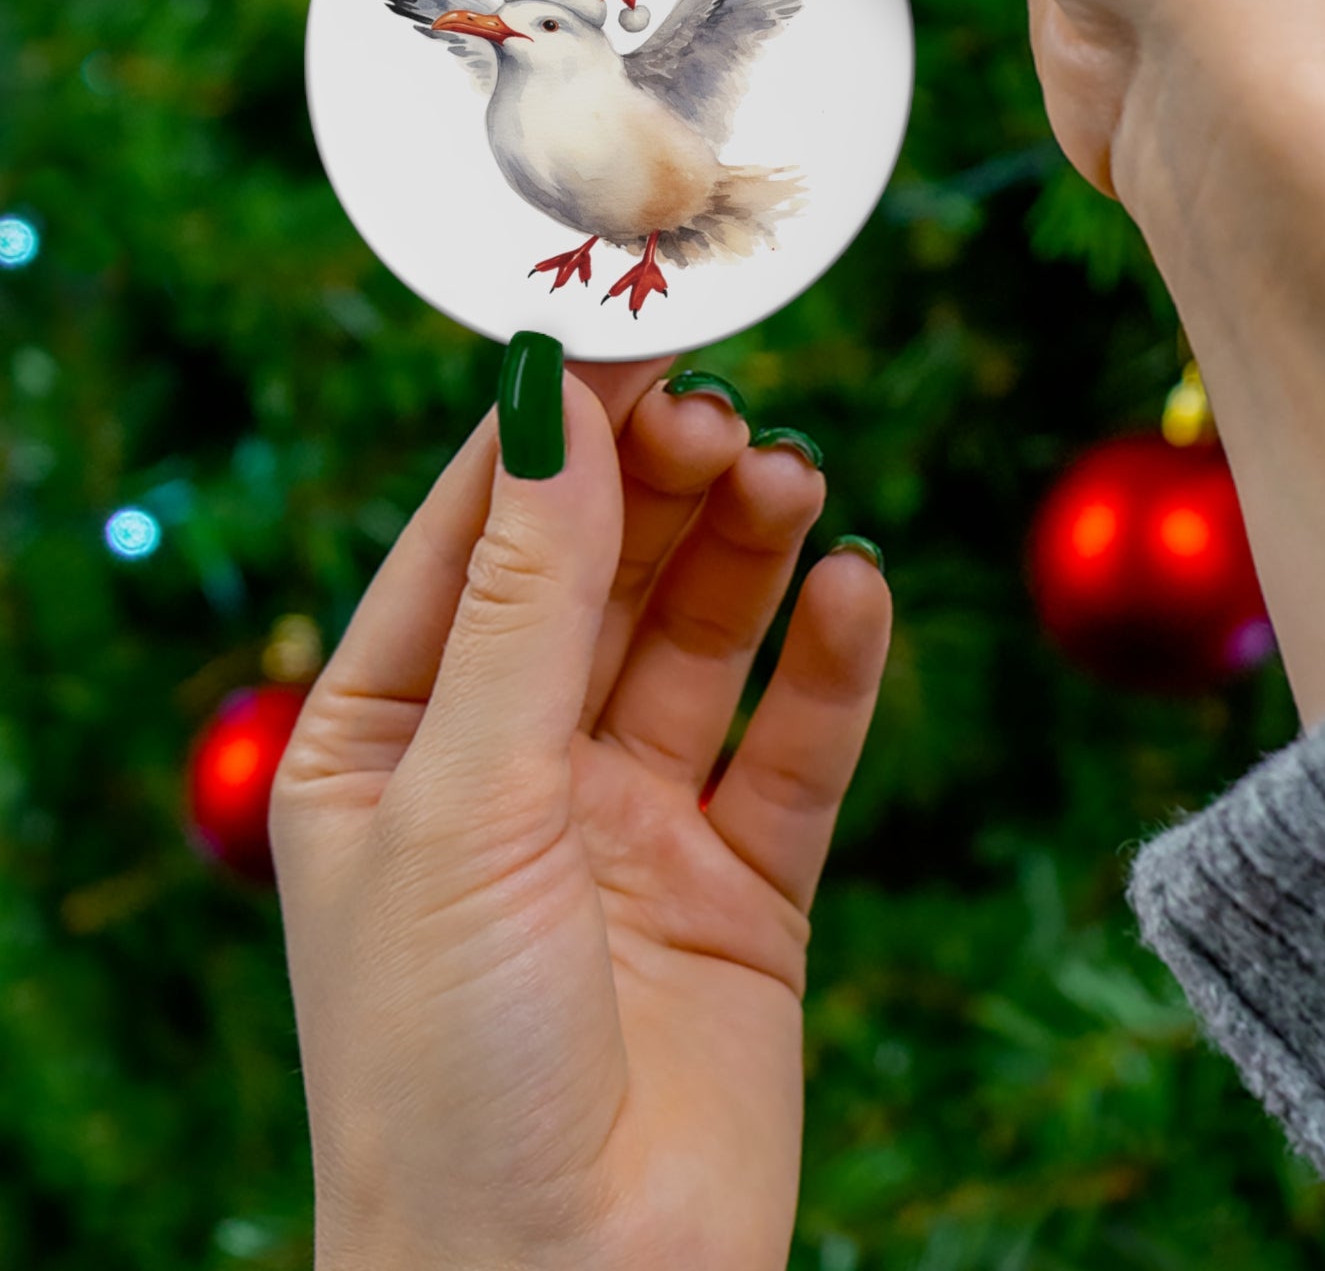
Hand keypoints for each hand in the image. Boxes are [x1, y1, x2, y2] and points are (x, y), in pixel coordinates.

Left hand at [271, 358, 890, 1270]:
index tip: (631, 337)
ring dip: (749, 553)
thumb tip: (549, 402)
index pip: (474, 541)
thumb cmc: (446, 1066)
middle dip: (661, 488)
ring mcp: (632, 826)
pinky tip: (855, 589)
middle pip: (601, 576)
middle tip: (729, 415)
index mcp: (389, 744)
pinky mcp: (744, 886)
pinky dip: (831, 664)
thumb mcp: (464, 800)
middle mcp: (512, 771)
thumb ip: (525, 599)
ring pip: (702, 643)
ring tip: (794, 480)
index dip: (551, 437)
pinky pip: (795, 747)